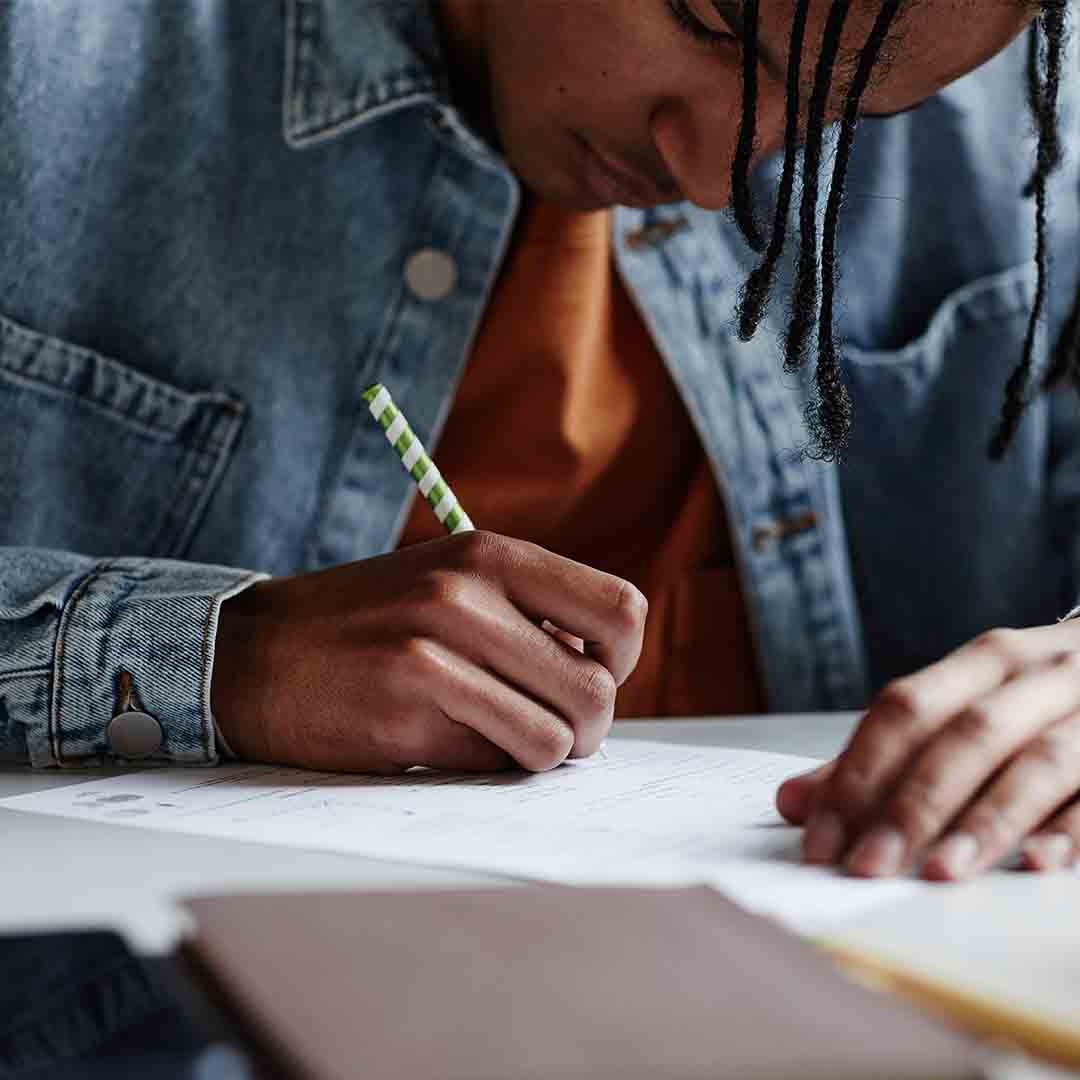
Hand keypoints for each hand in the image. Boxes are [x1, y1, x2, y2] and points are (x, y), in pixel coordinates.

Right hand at [211, 531, 645, 773]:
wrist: (253, 653)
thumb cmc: (368, 624)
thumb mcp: (450, 581)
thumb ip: (527, 614)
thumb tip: (604, 675)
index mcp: (490, 554)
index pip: (621, 610)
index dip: (619, 660)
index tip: (583, 677)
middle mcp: (467, 595)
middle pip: (598, 689)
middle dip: (586, 728)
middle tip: (549, 731)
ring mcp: (434, 653)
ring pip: (558, 738)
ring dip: (540, 754)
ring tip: (498, 738)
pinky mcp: (405, 713)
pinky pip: (497, 763)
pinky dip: (488, 767)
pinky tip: (446, 743)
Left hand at [776, 621, 1079, 879]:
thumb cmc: (1043, 699)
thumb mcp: (969, 707)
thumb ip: (883, 755)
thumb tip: (793, 802)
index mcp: (986, 661)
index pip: (904, 710)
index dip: (856, 774)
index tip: (820, 839)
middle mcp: (1040, 676)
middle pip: (963, 736)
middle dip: (910, 804)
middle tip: (867, 866)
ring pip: (1036, 764)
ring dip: (984, 820)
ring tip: (939, 871)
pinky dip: (1072, 830)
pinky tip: (1038, 865)